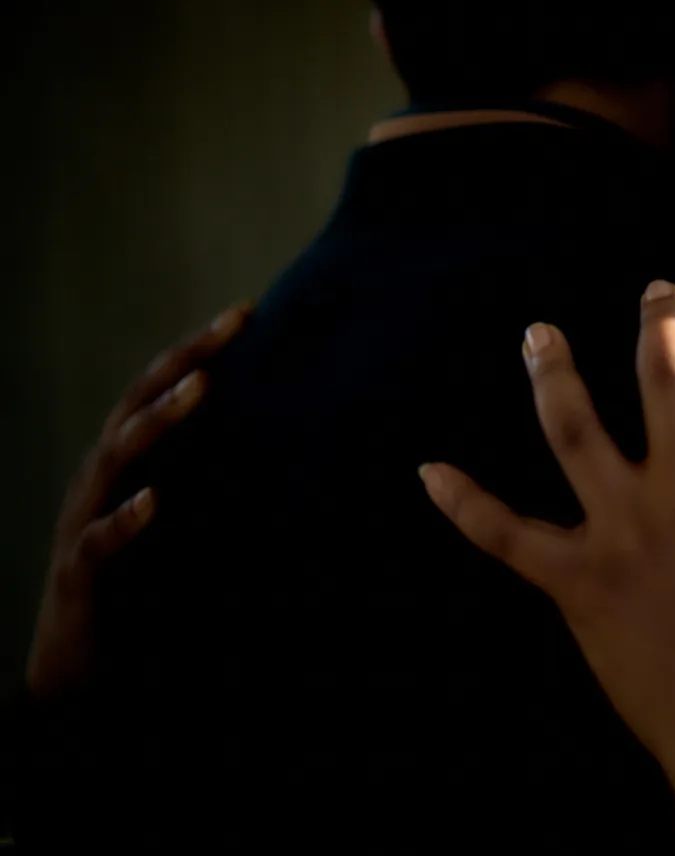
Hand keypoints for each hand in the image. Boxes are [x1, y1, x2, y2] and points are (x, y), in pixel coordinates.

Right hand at [25, 301, 250, 700]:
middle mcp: (104, 476)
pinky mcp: (80, 570)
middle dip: (184, 362)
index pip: (165, 388)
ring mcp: (86, 517)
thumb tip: (295, 441)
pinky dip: (126, 517)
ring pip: (116, 456)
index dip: (200, 348)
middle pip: (138, 402)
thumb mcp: (187, 514)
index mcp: (131, 458)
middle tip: (228, 329)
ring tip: (199, 390)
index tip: (246, 312)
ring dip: (159, 420)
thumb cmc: (142, 576)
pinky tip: (154, 502)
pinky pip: (100, 540)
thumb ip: (221, 474)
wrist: (82, 660)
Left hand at [420, 282, 674, 855]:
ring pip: (574, 433)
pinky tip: (429, 472)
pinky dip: (467, 506)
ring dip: (552, 376)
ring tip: (537, 333)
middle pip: (662, 381)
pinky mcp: (577, 583)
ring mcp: (621, 535)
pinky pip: (509, 537)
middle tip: (655, 292)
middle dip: (661, 327)